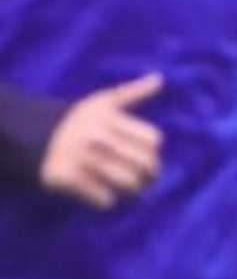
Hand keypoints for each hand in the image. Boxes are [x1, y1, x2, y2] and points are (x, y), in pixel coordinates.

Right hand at [40, 73, 163, 208]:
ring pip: (128, 182)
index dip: (153, 149)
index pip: (153, 140)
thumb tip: (159, 78)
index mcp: (110, 118)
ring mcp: (81, 158)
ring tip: (131, 187)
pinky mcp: (67, 177)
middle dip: (150, 174)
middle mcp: (97, 136)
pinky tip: (103, 193)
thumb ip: (133, 92)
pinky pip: (104, 198)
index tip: (146, 153)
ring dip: (134, 189)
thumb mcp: (103, 101)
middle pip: (145, 163)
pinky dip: (107, 200)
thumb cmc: (79, 120)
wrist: (33, 136)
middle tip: (146, 177)